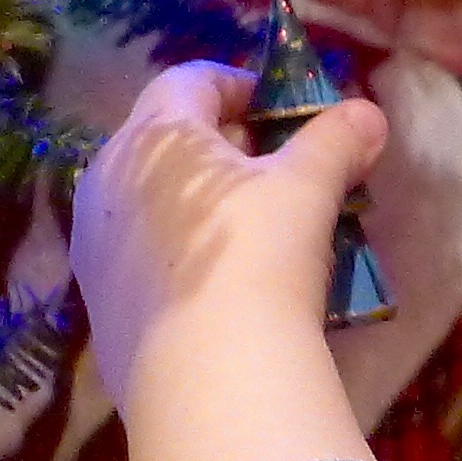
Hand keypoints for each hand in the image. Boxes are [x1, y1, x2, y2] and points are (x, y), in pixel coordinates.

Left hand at [74, 62, 392, 460]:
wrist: (206, 379)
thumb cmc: (257, 257)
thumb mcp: (308, 190)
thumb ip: (335, 142)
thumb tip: (368, 114)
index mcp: (153, 136)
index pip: (188, 80)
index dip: (238, 85)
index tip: (280, 110)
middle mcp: (106, 181)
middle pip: (163, 141)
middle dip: (220, 150)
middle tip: (276, 173)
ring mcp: (93, 248)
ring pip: (148, 203)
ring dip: (196, 205)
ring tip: (253, 234)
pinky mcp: (98, 307)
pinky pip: (141, 260)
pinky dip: (179, 257)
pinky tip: (221, 290)